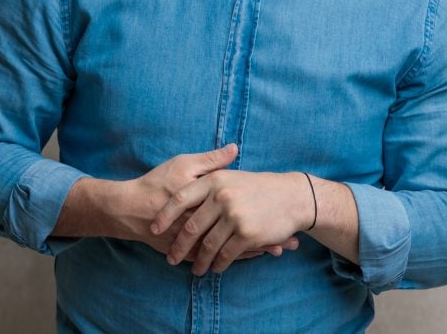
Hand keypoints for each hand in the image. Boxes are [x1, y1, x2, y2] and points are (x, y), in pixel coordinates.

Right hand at [120, 144, 297, 260]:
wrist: (130, 209)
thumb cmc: (157, 183)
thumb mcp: (183, 165)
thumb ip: (211, 161)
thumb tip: (235, 148)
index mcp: (208, 204)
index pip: (244, 212)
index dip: (267, 215)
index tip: (288, 217)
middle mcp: (205, 226)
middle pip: (242, 235)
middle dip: (268, 239)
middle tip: (292, 243)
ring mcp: (197, 242)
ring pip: (232, 251)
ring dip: (256, 251)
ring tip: (279, 252)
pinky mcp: (188, 252)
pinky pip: (217, 258)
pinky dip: (235, 258)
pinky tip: (249, 258)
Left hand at [151, 169, 313, 275]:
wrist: (292, 196)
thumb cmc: (259, 186)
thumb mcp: (230, 175)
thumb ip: (207, 180)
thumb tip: (180, 192)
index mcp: (213, 181)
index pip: (180, 199)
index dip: (165, 216)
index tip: (154, 229)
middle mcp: (221, 196)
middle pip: (192, 226)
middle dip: (179, 246)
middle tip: (171, 258)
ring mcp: (233, 215)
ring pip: (208, 244)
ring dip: (200, 261)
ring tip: (195, 270)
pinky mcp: (246, 233)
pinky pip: (226, 253)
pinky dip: (219, 263)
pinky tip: (216, 268)